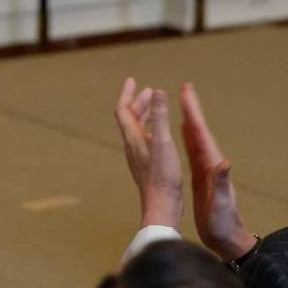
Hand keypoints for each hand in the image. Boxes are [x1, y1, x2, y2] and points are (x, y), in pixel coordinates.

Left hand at [113, 78, 182, 228]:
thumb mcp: (163, 142)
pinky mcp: (147, 166)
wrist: (161, 207)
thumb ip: (160, 117)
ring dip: (144, 115)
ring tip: (155, 105)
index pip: (124, 110)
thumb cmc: (163, 176)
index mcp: (133, 138)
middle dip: (137, 102)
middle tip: (148, 90)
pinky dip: (151, 129)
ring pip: (137, 130)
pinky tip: (160, 133)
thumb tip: (157, 91)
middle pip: (130, 118)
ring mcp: (139, 157)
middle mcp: (132, 146)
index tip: (132, 80)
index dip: (127, 94)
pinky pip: (145, 140)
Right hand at [179, 84, 254, 260]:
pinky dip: (187, 138)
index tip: (186, 93)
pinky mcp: (202, 177)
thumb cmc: (224, 224)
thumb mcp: (222, 204)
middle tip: (185, 88)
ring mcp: (206, 170)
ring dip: (189, 120)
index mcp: (213, 165)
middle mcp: (211, 163)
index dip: (193, 113)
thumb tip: (224, 161)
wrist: (228, 241)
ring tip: (183, 103)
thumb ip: (223, 183)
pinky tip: (183, 132)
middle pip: (198, 131)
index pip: (201, 134)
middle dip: (191, 109)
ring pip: (195, 139)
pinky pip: (192, 151)